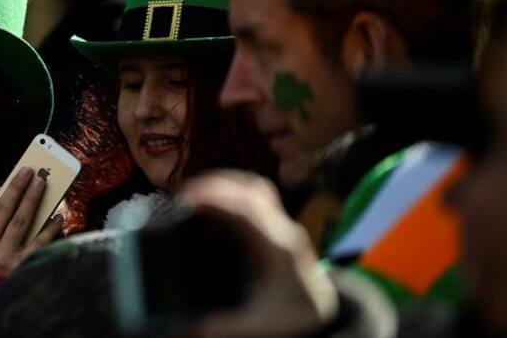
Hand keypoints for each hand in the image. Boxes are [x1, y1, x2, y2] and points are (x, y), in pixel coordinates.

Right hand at [0, 167, 63, 277]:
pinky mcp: (21, 267)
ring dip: (32, 199)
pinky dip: (49, 228)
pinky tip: (57, 216)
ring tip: (41, 183)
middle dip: (16, 187)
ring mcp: (2, 258)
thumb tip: (9, 195)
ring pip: (20, 220)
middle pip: (1, 210)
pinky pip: (38, 242)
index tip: (3, 183)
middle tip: (28, 171)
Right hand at [181, 171, 338, 337]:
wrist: (324, 315)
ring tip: (194, 193)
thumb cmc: (295, 316)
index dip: (215, 196)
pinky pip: (256, 198)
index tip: (187, 197)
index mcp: (279, 248)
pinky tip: (212, 206)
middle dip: (215, 184)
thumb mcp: (260, 325)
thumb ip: (223, 326)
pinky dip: (232, 193)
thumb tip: (187, 329)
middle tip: (182, 194)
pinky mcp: (278, 227)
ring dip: (224, 184)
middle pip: (252, 189)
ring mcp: (283, 225)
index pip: (248, 208)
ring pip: (256, 188)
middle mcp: (284, 230)